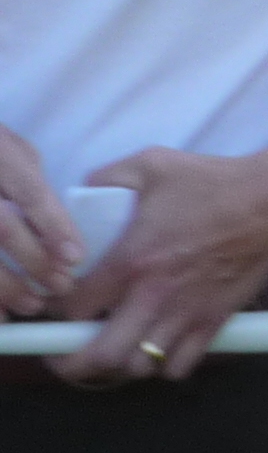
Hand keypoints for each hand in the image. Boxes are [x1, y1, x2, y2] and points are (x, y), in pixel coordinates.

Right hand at [0, 124, 81, 317]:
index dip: (54, 226)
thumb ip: (30, 180)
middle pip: (2, 227)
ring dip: (4, 287)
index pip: (30, 192)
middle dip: (34, 262)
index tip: (75, 257)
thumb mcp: (10, 148)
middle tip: (61, 287)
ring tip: (32, 305)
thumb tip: (57, 226)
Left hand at [50, 147, 267, 386]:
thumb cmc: (214, 182)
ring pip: (139, 368)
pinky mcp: (215, 321)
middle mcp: (152, 297)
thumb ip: (109, 176)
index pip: (74, 309)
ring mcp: (186, 314)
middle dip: (74, 362)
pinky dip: (164, 366)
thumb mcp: (153, 164)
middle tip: (67, 353)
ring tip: (117, 347)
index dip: (58, 312)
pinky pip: (180, 366)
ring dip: (121, 363)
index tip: (60, 308)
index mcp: (130, 261)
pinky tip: (159, 347)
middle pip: (100, 356)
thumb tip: (85, 187)